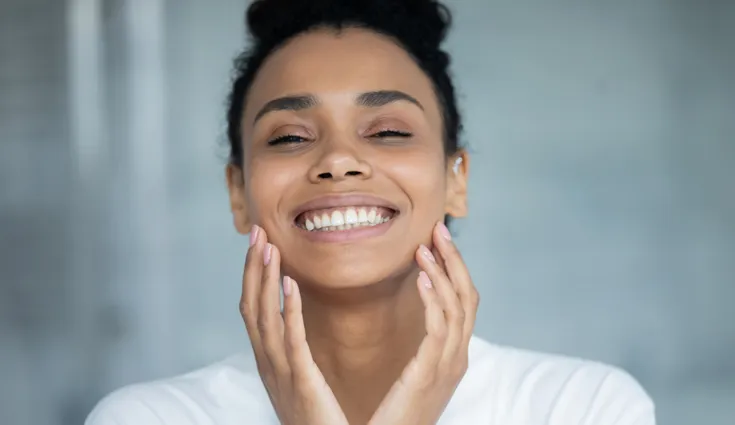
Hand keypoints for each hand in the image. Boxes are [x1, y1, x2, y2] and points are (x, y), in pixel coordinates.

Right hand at [239, 225, 348, 424]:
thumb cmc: (315, 417)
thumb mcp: (297, 378)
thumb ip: (293, 349)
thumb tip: (292, 319)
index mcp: (267, 360)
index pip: (252, 309)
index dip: (253, 275)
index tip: (259, 244)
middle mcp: (267, 362)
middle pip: (251, 306)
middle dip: (253, 268)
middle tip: (257, 233)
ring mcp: (280, 372)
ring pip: (264, 317)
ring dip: (265, 279)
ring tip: (270, 248)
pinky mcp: (301, 380)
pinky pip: (291, 340)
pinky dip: (288, 310)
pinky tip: (290, 284)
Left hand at [369, 221, 479, 424]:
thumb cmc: (399, 412)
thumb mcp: (419, 374)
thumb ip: (425, 348)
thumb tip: (422, 317)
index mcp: (456, 355)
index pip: (465, 302)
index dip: (455, 268)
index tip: (438, 241)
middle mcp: (459, 357)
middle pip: (468, 297)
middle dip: (455, 260)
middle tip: (438, 229)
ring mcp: (448, 365)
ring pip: (458, 307)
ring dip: (442, 272)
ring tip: (424, 248)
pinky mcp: (430, 373)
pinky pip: (439, 329)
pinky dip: (433, 299)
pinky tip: (421, 278)